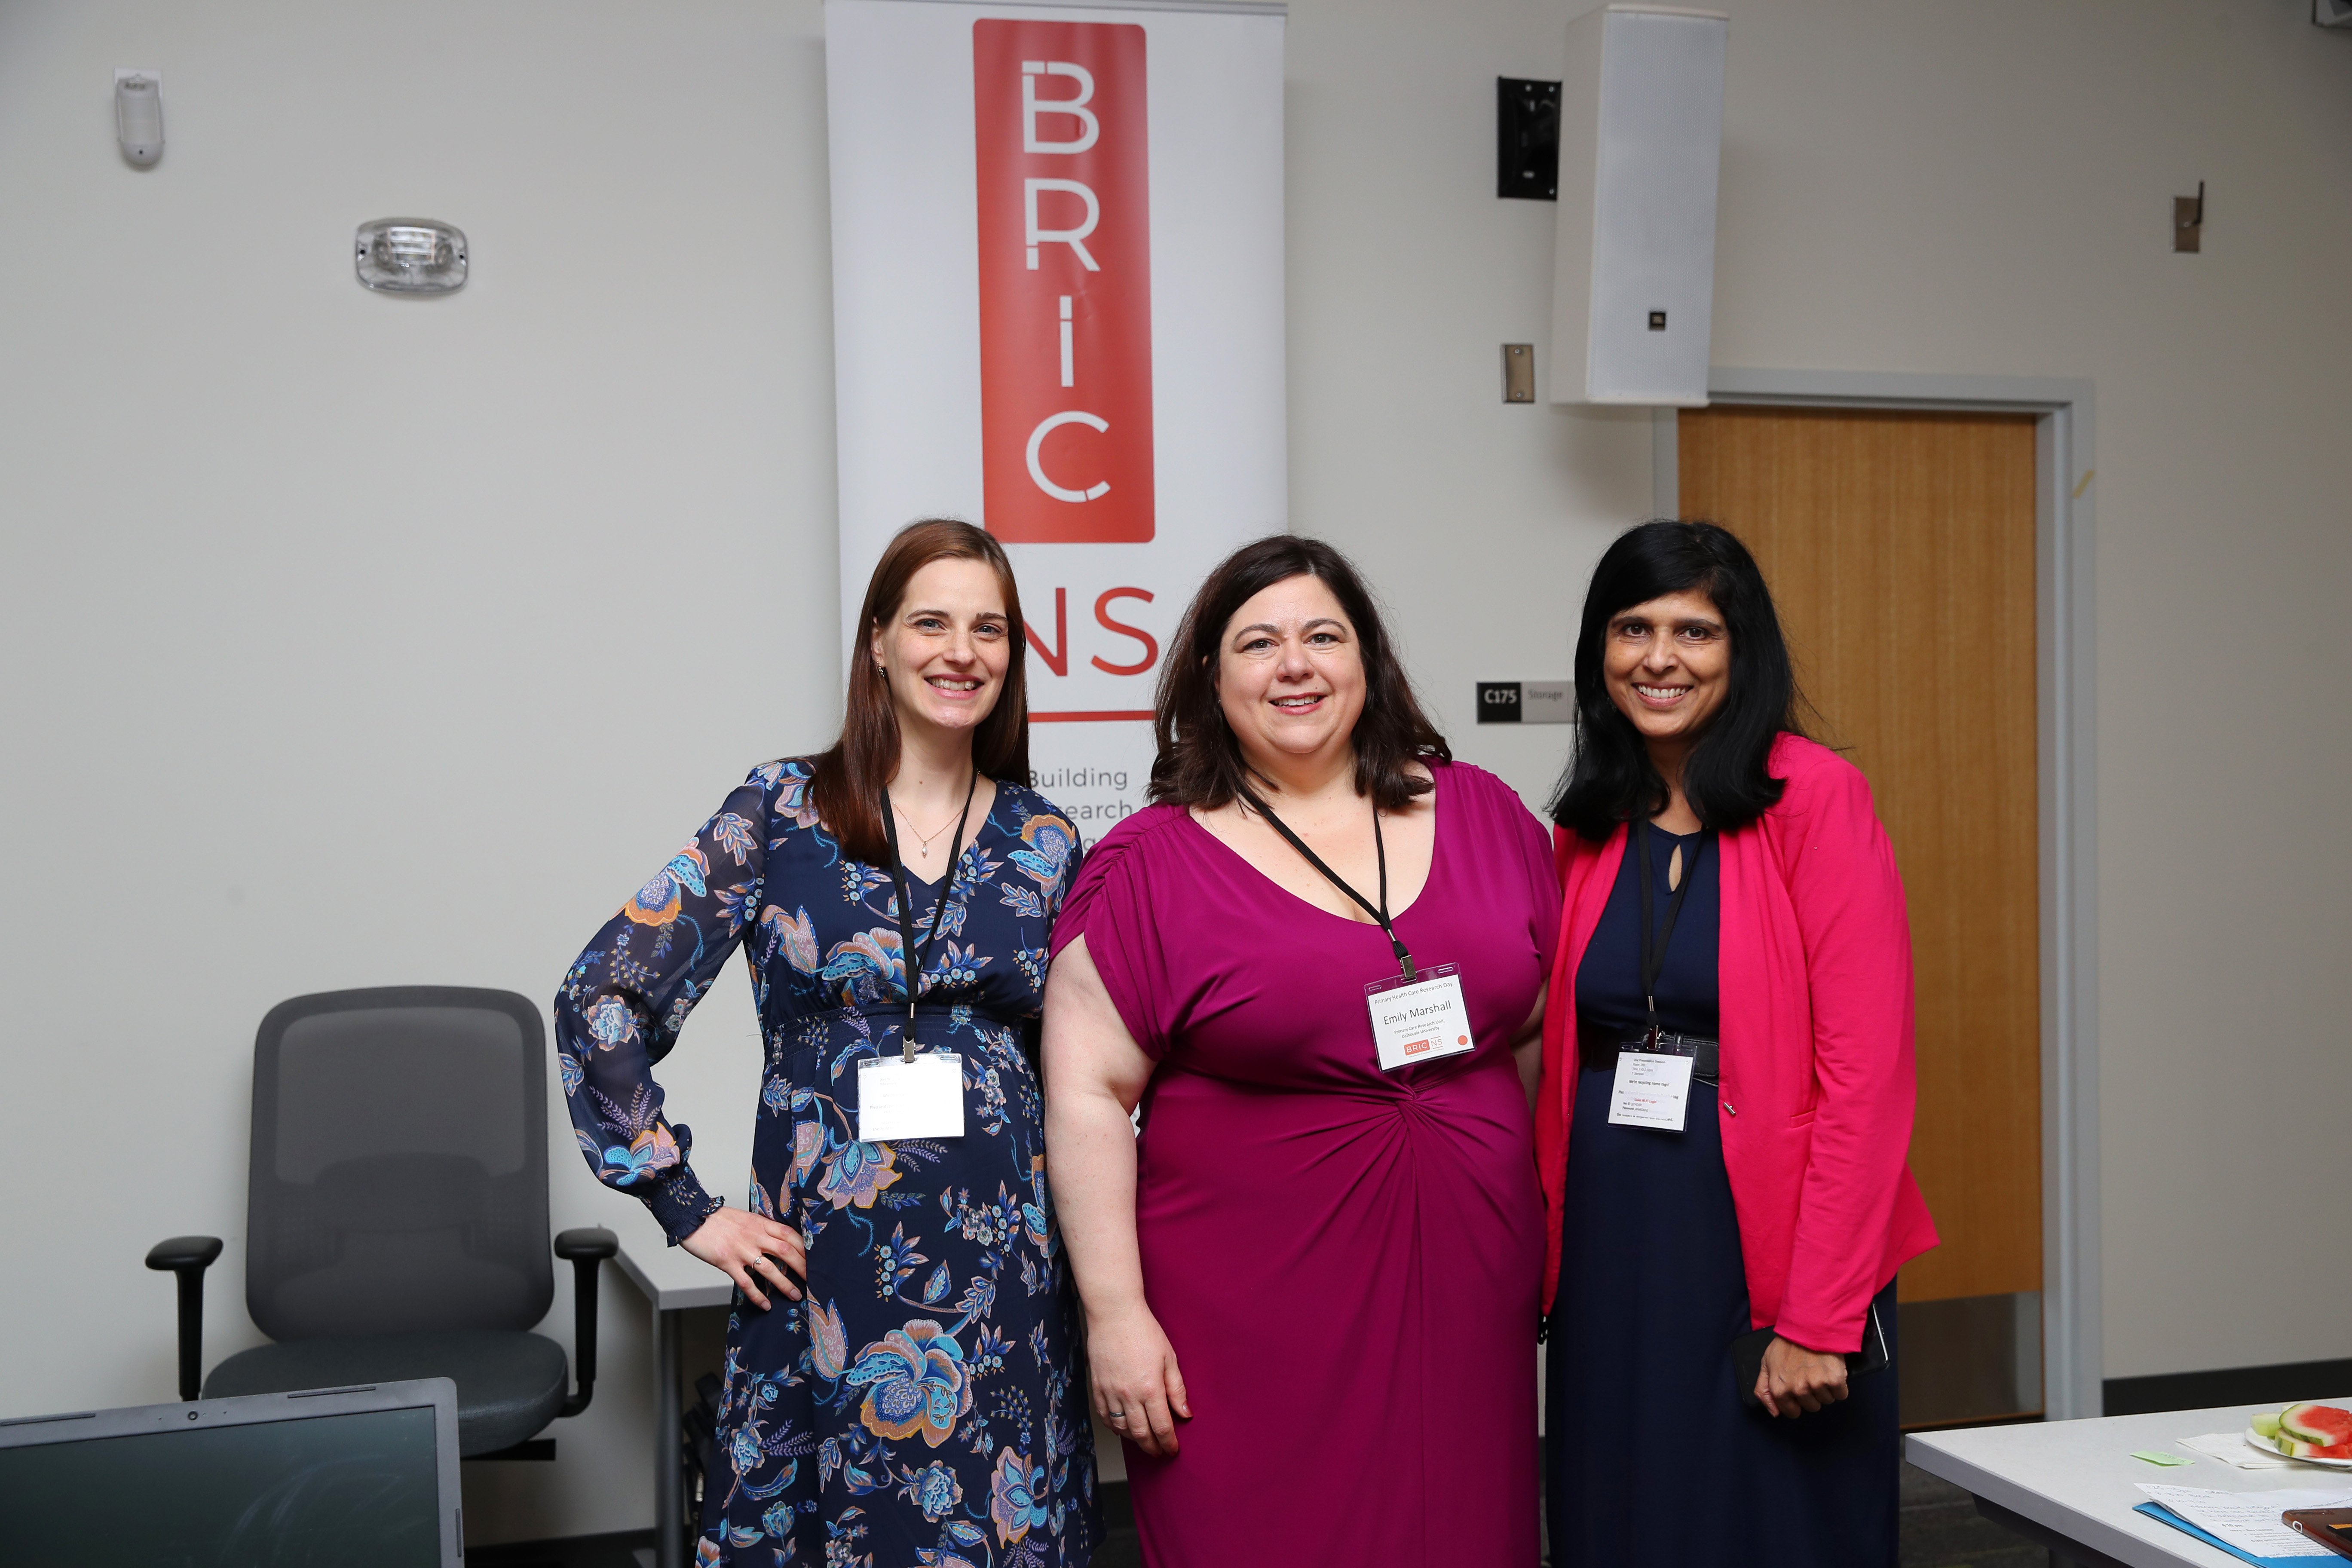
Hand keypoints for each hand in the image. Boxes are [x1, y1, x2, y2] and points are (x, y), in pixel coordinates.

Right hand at [681, 1206, 805, 1309]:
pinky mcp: (727, 1262)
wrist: (692, 1217)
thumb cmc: (717, 1218)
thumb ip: (760, 1228)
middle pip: (786, 1251)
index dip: (804, 1247)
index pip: (789, 1234)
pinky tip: (766, 1305)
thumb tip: (776, 1240)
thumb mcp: (745, 1218)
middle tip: (813, 1280)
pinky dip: (758, 1296)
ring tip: (795, 1295)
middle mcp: (754, 1236)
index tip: (814, 1258)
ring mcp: (741, 1250)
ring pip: (770, 1269)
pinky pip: (747, 1283)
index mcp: (760, 1223)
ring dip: (785, 1284)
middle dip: (802, 1267)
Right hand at [1086, 1303, 1190, 1457]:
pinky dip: (1114, 1427)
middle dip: (1152, 1447)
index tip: (1173, 1449)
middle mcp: (1128, 1395)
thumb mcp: (1169, 1358)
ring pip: (1121, 1428)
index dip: (1168, 1443)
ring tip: (1144, 1441)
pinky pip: (1104, 1416)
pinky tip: (1122, 1429)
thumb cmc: (1144, 1331)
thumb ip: (1177, 1389)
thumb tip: (1185, 1414)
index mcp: (1150, 1388)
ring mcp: (1110, 1392)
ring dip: (1134, 1440)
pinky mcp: (1097, 1387)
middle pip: (1141, 1434)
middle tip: (1160, 1452)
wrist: (1114, 1314)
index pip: (1162, 1427)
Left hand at [1756, 1335, 1849, 1417]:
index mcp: (1779, 1388)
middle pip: (1812, 1407)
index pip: (1792, 1412)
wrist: (1809, 1325)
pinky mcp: (1834, 1380)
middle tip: (1809, 1375)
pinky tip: (1831, 1371)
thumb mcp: (1766, 1363)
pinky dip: (1839, 1386)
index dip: (1797, 1402)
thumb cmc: (1787, 1343)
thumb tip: (1774, 1413)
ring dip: (1825, 1389)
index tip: (1799, 1390)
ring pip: (1826, 1401)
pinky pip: (1841, 1394)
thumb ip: (1764, 1390)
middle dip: (1812, 1394)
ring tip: (1819, 1370)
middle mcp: (1798, 1389)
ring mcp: (1817, 1385)